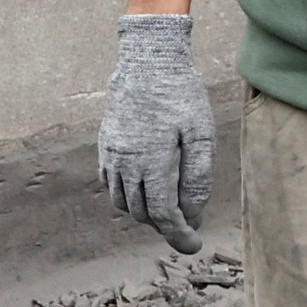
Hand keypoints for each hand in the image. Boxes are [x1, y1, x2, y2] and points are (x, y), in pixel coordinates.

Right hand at [97, 14, 215, 249]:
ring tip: (168, 207)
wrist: (147, 60)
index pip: (164, 216)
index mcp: (153, 163)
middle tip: (187, 224)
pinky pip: (111, 184)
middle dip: (166, 225)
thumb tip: (193, 214)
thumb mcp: (201, 134)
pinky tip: (146, 187)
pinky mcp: (105, 145)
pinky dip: (127, 196)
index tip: (194, 245)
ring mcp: (112, 155)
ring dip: (145, 213)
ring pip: (124, 203)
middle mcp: (127, 164)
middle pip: (144, 214)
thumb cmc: (181, 94)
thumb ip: (197, 177)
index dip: (179, 236)